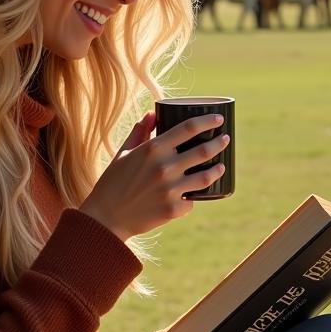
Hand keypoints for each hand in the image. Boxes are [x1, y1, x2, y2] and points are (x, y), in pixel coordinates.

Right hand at [79, 111, 230, 240]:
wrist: (105, 218)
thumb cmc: (113, 182)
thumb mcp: (124, 153)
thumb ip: (139, 132)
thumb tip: (152, 113)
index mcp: (153, 149)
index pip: (189, 128)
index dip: (208, 121)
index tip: (219, 119)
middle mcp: (165, 167)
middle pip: (204, 150)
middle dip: (220, 142)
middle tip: (225, 139)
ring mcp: (171, 189)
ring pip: (206, 176)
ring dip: (218, 169)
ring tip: (222, 165)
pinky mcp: (173, 209)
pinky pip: (192, 201)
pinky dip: (193, 198)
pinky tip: (195, 195)